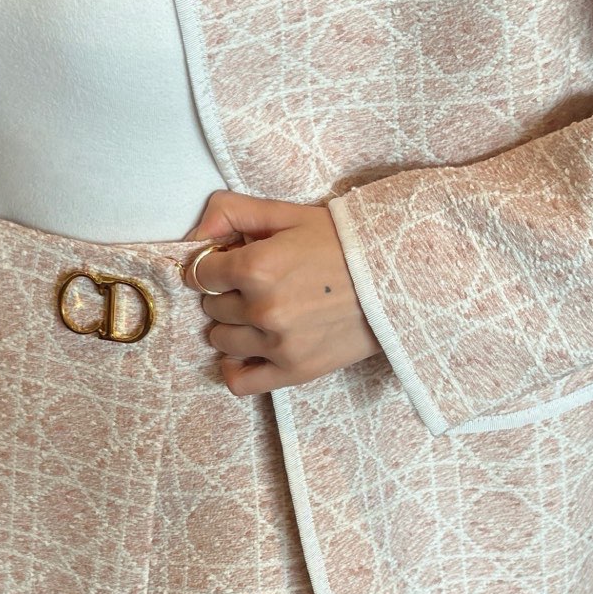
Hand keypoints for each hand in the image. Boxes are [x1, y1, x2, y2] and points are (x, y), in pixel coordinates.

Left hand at [181, 190, 380, 394]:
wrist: (398, 277)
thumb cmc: (344, 242)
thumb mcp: (288, 214)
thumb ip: (233, 212)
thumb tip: (194, 234)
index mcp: (257, 266)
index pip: (201, 273)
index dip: (213, 265)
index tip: (230, 263)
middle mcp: (263, 308)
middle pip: (212, 306)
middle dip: (227, 292)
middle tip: (257, 284)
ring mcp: (278, 343)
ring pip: (221, 340)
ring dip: (233, 325)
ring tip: (261, 312)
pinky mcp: (295, 370)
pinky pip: (240, 381)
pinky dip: (235, 367)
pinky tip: (248, 350)